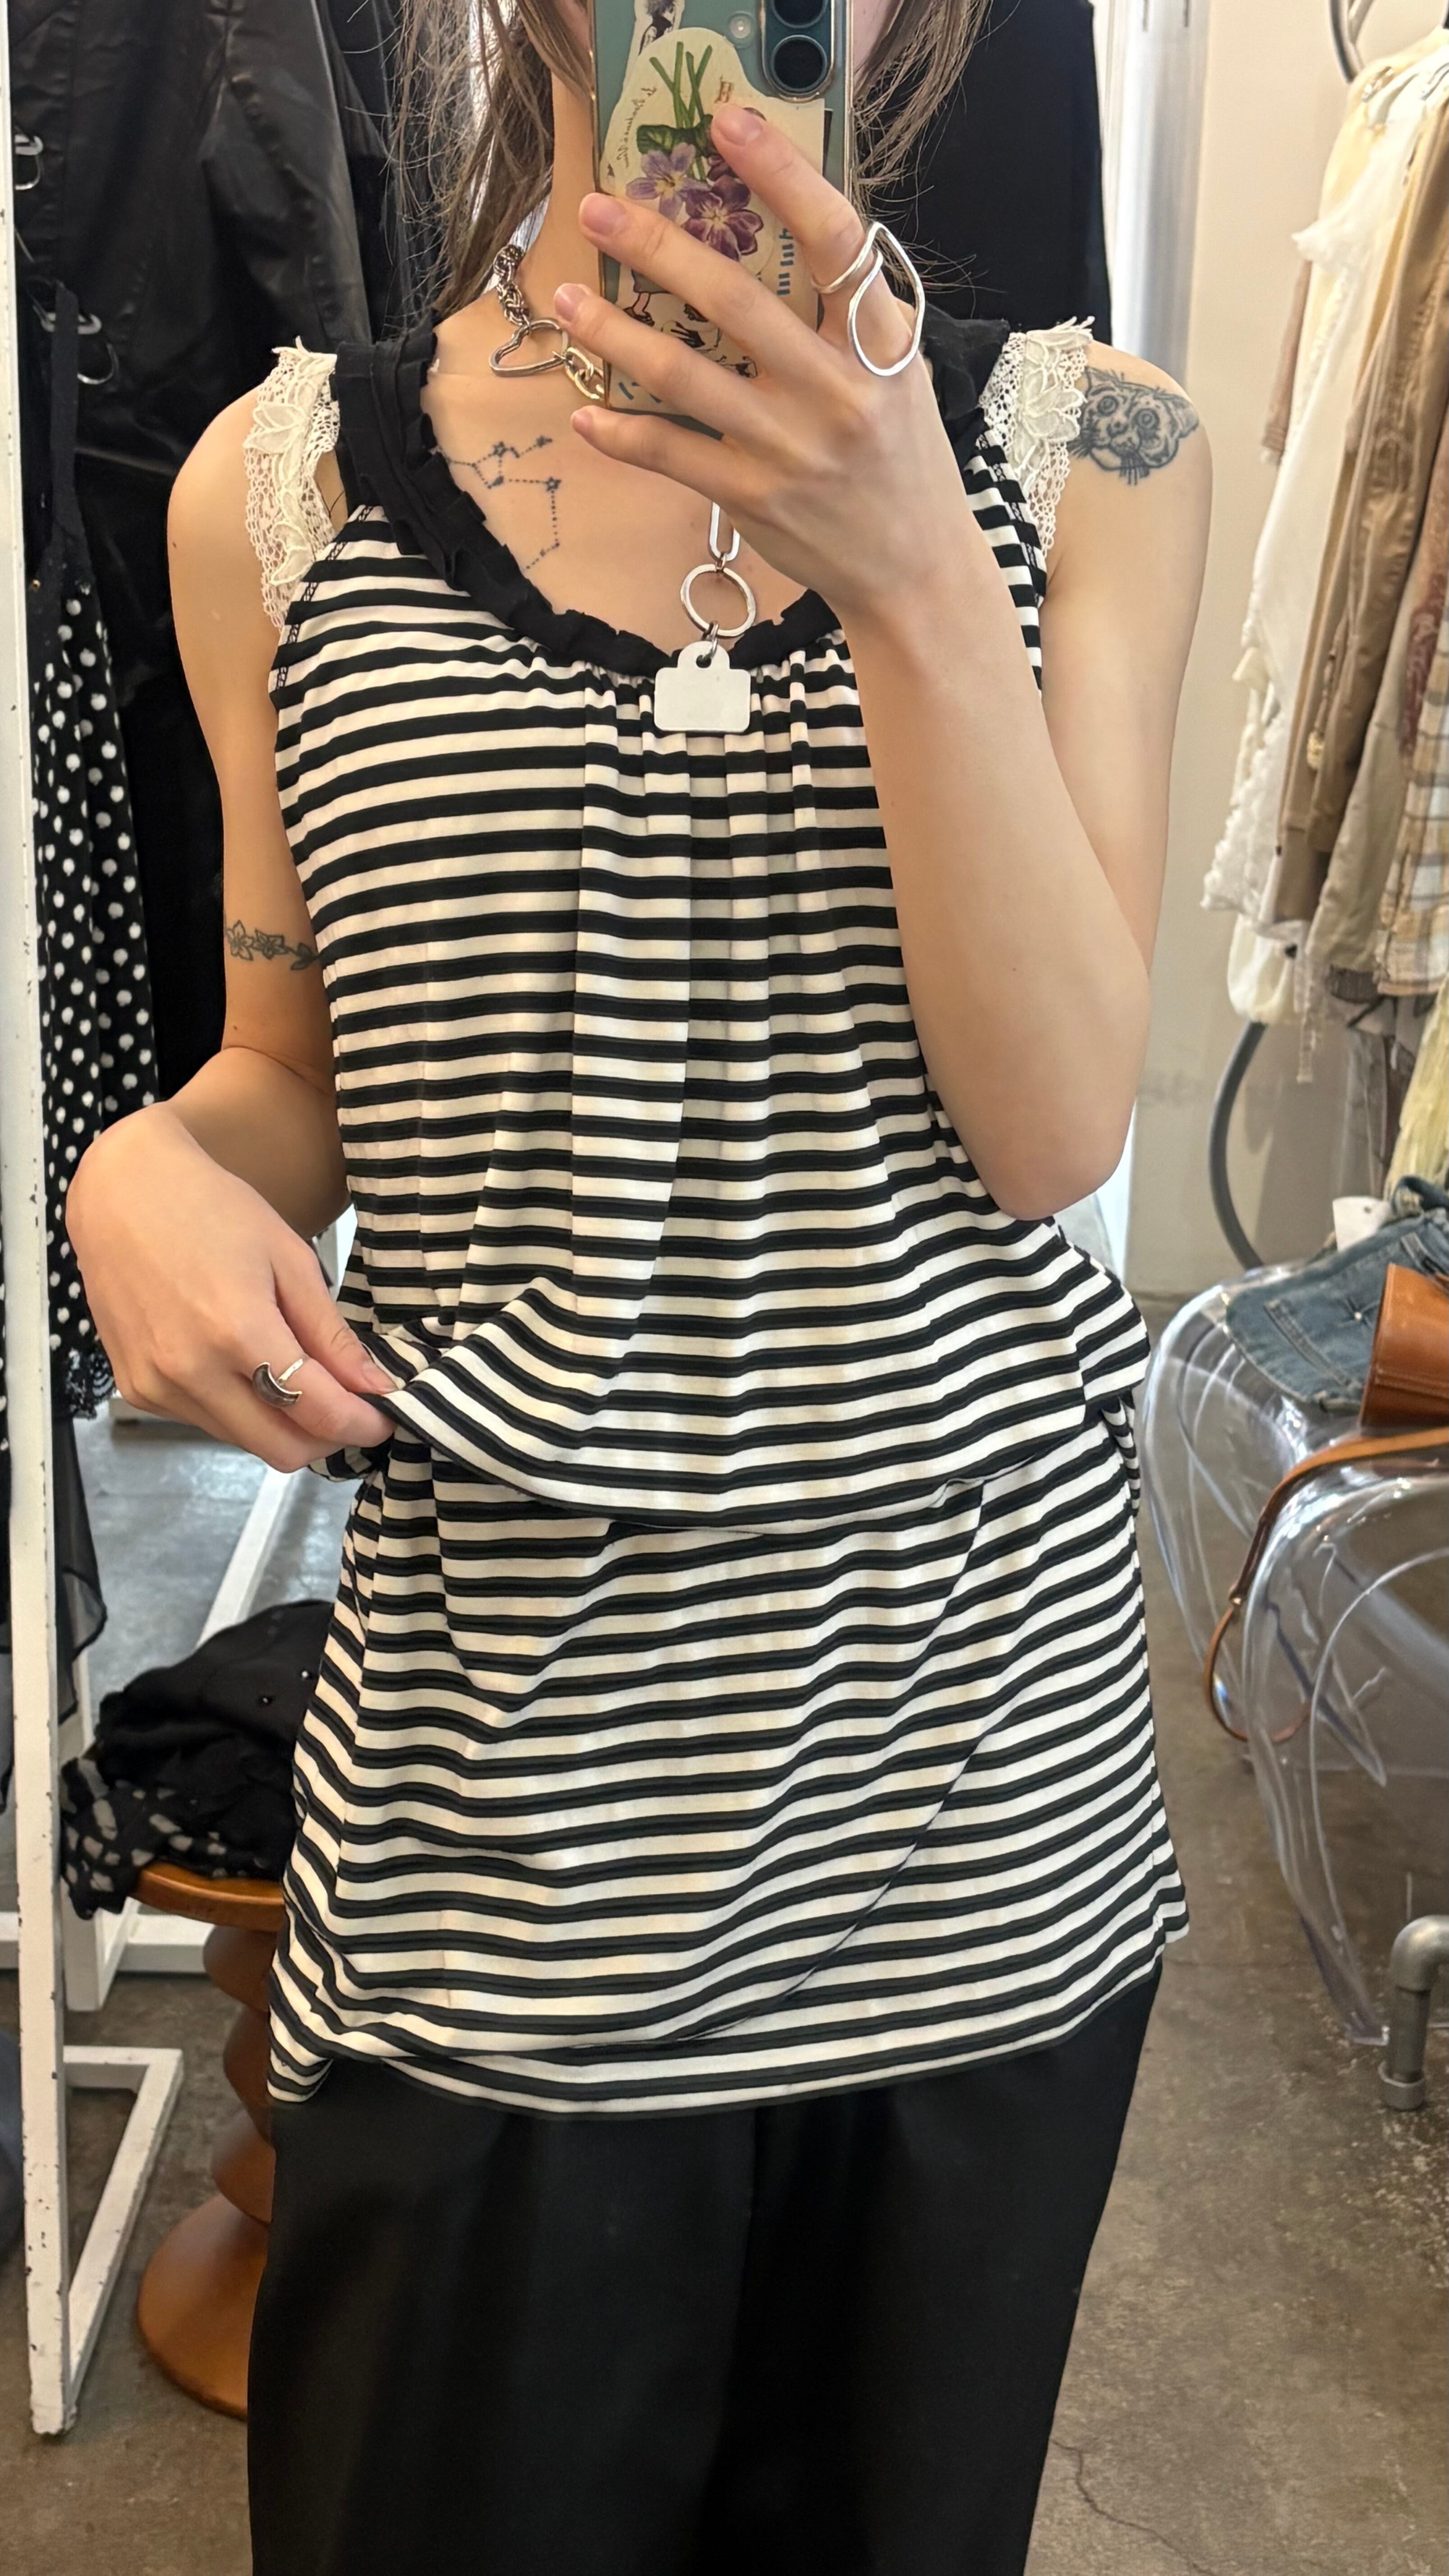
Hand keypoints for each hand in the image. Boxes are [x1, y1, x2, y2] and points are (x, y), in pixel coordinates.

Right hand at [67, 1109, 396, 1470]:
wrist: (122, 1192)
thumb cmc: (211, 1209)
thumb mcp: (289, 1259)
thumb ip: (330, 1334)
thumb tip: (372, 1387)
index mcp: (237, 1332)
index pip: (317, 1413)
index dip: (362, 1424)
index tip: (386, 1416)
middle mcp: (191, 1371)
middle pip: (281, 1450)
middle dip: (326, 1437)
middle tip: (348, 1406)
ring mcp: (157, 1386)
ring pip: (244, 1441)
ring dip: (282, 1425)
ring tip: (297, 1379)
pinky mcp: (136, 1390)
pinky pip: (207, 1423)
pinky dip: (239, 1410)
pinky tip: (244, 1367)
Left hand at [555, 107, 976, 622]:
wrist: (914, 569)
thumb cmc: (900, 457)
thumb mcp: (897, 372)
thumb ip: (849, 310)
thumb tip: (779, 230)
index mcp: (880, 344)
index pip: (834, 240)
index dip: (781, 174)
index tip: (728, 123)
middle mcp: (836, 391)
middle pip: (736, 301)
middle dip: (658, 247)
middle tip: (598, 209)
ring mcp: (789, 448)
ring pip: (685, 377)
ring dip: (616, 334)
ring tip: (568, 299)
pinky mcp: (753, 498)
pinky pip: (671, 457)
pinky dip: (623, 433)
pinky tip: (585, 411)